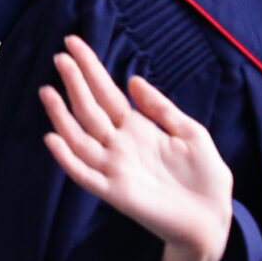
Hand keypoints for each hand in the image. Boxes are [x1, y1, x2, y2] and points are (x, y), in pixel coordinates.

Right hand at [40, 35, 232, 260]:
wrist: (214, 217)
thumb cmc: (206, 177)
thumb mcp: (191, 132)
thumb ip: (162, 108)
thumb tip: (133, 79)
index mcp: (137, 128)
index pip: (106, 93)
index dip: (90, 69)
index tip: (73, 43)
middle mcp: (120, 145)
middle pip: (89, 110)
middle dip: (75, 83)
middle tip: (60, 57)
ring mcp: (114, 169)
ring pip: (79, 139)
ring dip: (62, 116)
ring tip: (48, 92)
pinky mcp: (115, 193)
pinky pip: (85, 175)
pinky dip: (67, 159)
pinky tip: (52, 139)